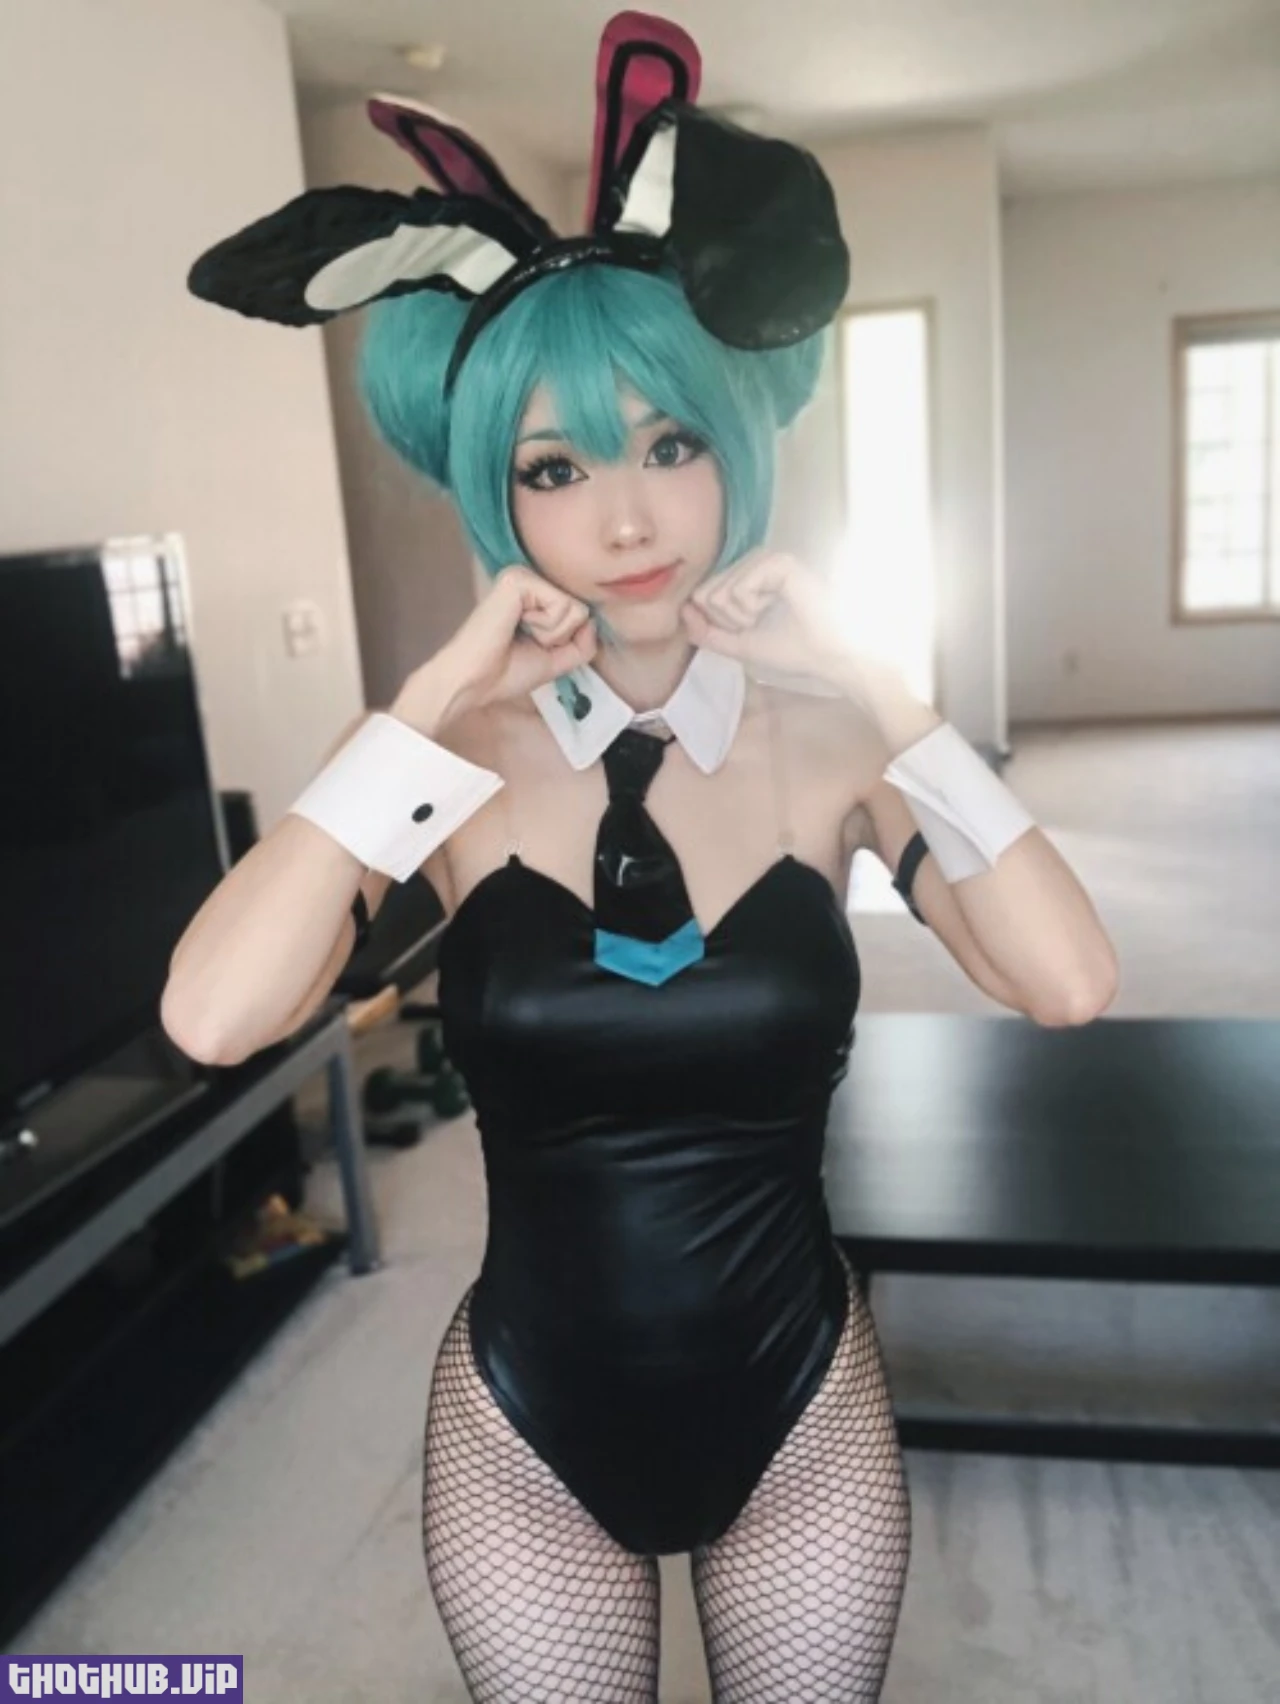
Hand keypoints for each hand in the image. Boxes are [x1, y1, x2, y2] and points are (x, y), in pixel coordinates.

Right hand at [394, 565, 596, 732]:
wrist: (475, 682)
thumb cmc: (505, 674)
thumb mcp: (555, 660)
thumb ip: (582, 644)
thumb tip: (593, 621)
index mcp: (532, 597)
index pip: (577, 614)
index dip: (563, 641)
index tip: (532, 648)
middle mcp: (527, 580)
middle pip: (579, 610)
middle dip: (559, 637)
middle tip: (525, 643)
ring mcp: (522, 576)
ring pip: (574, 607)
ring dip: (552, 634)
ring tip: (518, 635)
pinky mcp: (519, 579)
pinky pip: (562, 605)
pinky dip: (546, 627)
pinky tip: (515, 627)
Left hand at [680, 550, 908, 716]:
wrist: (828, 655)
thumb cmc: (792, 649)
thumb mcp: (739, 644)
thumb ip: (708, 633)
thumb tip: (682, 612)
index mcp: (746, 578)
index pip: (703, 596)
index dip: (721, 623)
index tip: (753, 628)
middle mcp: (754, 563)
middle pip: (707, 593)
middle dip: (730, 621)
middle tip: (762, 623)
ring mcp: (766, 559)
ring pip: (719, 592)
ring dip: (742, 617)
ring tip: (771, 616)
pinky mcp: (778, 561)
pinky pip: (738, 588)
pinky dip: (752, 608)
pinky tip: (777, 606)